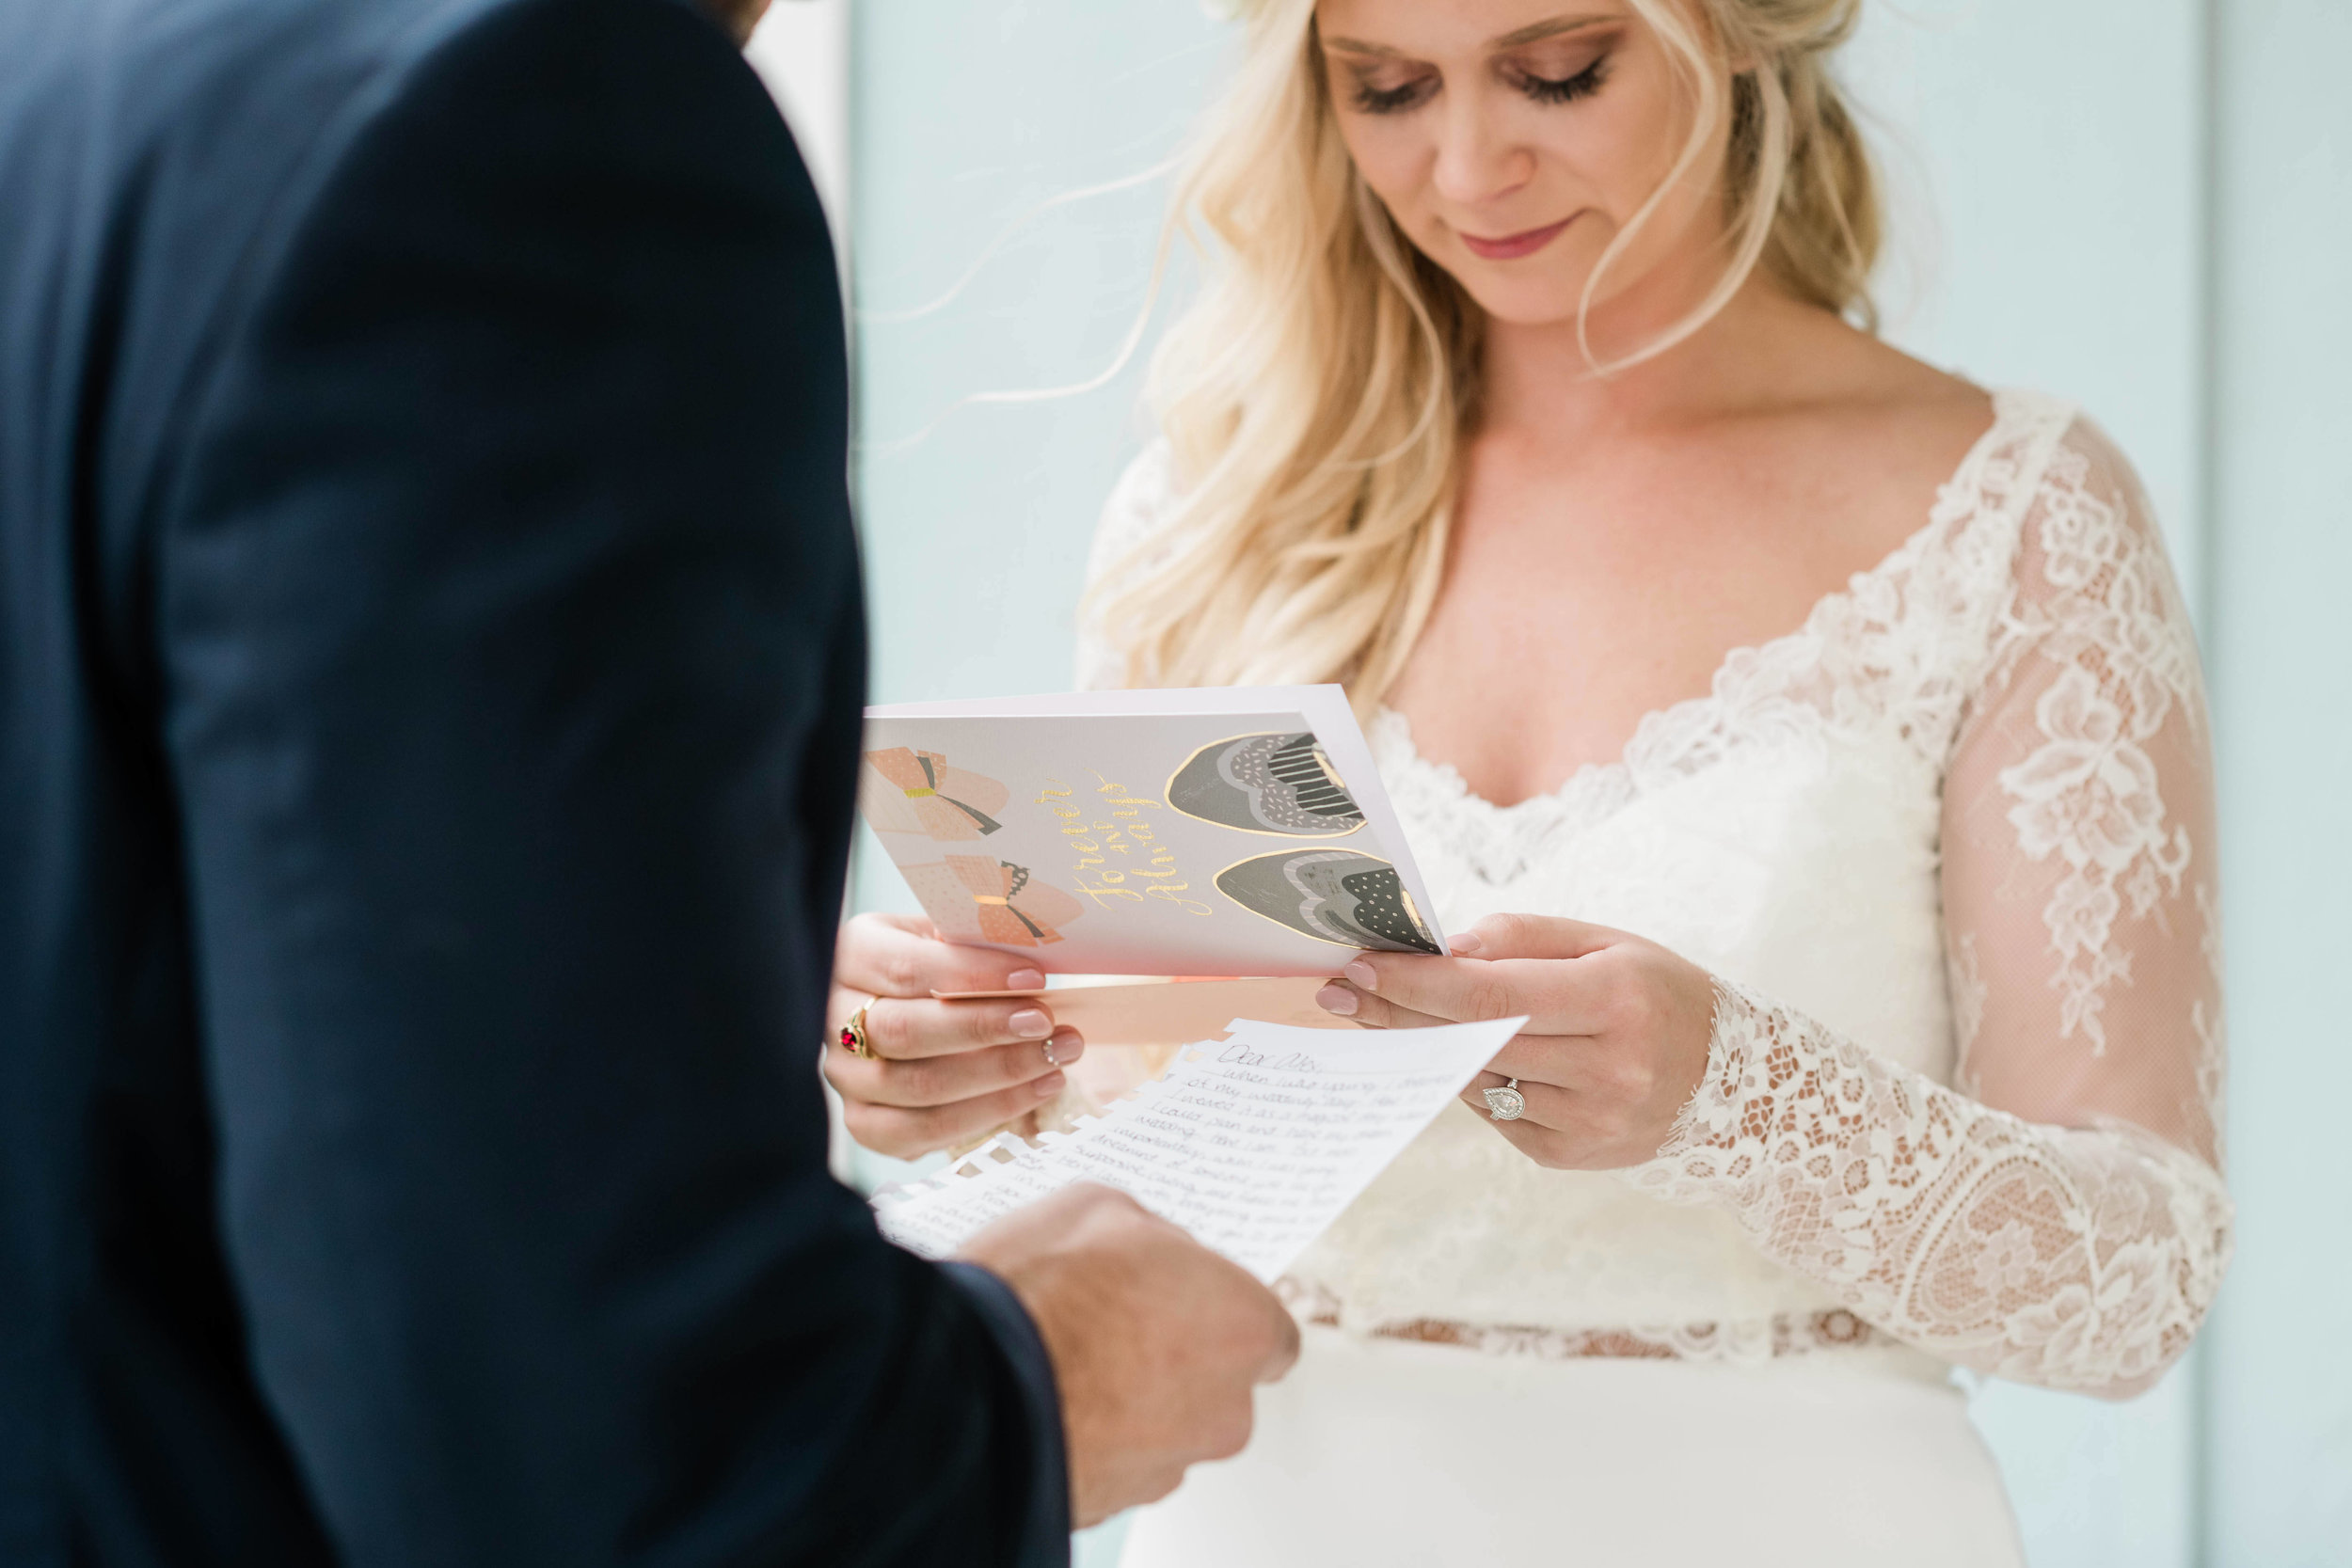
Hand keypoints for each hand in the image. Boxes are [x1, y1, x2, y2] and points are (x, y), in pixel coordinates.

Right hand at [825, 911, 1082, 1158]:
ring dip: (999, 1077)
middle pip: (905, 1032)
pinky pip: (920, 1131)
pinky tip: (1035, 1091)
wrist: (912, 1006)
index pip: (905, 969)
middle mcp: (833, 1017)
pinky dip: (985, 1115)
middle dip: (985, 1030)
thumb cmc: (938, 964)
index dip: (971, 976)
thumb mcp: (948, 936)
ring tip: (1057, 1059)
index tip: (1033, 980)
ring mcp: (845, 1075)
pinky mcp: (864, 1121)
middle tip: (1047, 1024)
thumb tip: (1029, 950)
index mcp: (851, 955)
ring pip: (917, 1088)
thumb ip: (975, 941)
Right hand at [959, 1183, 1300, 1527]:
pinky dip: (1089, 1434)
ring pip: (1164, 1427)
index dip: (1219, 1308)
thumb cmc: (1040, 1296)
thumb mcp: (1101, 1208)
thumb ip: (1152, 1238)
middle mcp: (1224, 1409)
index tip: (1184, 1295)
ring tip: (1065, 1356)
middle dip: (1173, 1355)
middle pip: (1216, 1382)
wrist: (968, 1388)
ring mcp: (1169, 1466)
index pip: (1269, 1329)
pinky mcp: (1113, 1503)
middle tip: (1112, 1319)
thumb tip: (1150, 1251)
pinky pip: (1114, 1462)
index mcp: (1243, 1326)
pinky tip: (1046, 1396)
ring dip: (1129, 1399)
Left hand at [1315, 913, 1717, 1169]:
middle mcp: (1607, 1067)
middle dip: (1400, 1014)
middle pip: (1472, 1041)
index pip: (1492, 994)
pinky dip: (1478, 1081)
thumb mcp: (1604, 941)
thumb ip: (1522, 938)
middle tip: (1342, 991)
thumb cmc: (1656, 992)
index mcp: (1616, 998)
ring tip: (1402, 1015)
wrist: (1732, 1082)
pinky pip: (1496, 1113)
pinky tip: (1483, 1057)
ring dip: (1433, 1048)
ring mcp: (1591, 1121)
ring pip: (1477, 1080)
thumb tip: (1447, 951)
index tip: (1359, 969)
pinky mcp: (1572, 1156)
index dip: (1416, 984)